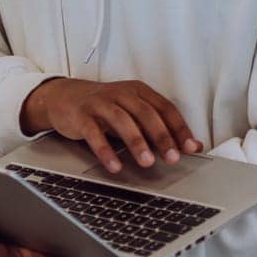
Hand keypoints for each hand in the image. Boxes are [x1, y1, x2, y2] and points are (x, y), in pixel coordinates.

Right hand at [21, 78, 200, 174]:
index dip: (179, 128)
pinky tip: (114, 165)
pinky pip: (94, 133)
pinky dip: (105, 150)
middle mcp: (122, 93)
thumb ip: (158, 127)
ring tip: (147, 163)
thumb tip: (191, 146)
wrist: (64, 97)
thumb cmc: (105, 107)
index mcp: (139, 91)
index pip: (165, 108)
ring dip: (137, 143)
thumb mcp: (132, 111)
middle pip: (147, 113)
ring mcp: (101, 103)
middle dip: (162, 137)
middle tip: (172, 158)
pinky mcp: (81, 115)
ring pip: (123, 121)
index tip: (191, 147)